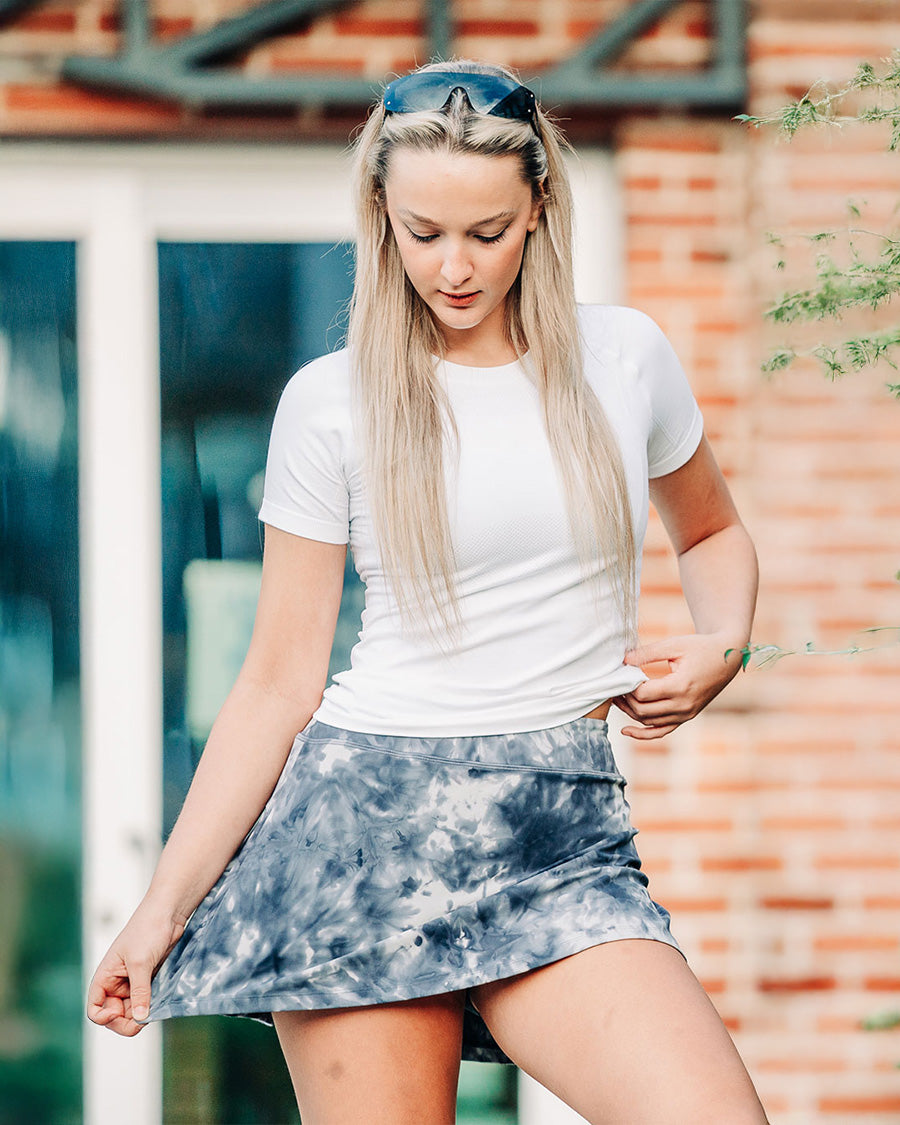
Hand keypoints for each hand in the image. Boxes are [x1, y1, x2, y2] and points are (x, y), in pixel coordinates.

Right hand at [86, 902, 185, 1035]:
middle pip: (114, 1016)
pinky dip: (151, 1007)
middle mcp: (116, 983)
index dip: (103, 1018)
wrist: (168, 913)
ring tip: (153, 1010)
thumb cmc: (147, 930)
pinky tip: (159, 1005)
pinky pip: (146, 1002)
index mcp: (105, 977)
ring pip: (132, 1012)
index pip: (95, 1009)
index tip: (117, 1014)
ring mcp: (133, 983)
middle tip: (143, 1020)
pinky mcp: (149, 981)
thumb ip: (140, 992)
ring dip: (141, 1015)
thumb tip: (140, 1018)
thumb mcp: (140, 963)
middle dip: (126, 1021)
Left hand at [613, 632, 744, 739]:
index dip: (626, 686)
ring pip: (649, 721)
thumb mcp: (674, 644)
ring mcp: (686, 714)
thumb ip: (647, 653)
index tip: (618, 675)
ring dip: (629, 712)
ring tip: (615, 698)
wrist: (727, 657)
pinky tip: (626, 730)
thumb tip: (622, 660)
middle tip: (613, 686)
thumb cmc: (700, 647)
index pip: (643, 694)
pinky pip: (661, 731)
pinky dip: (643, 734)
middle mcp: (684, 705)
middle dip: (624, 699)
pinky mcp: (686, 717)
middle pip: (642, 710)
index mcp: (680, 686)